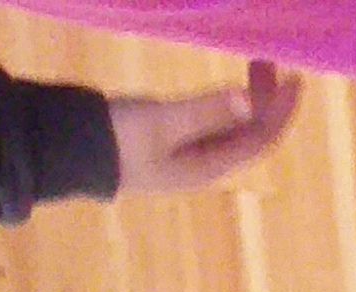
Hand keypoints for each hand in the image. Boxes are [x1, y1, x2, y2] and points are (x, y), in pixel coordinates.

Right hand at [109, 61, 298, 196]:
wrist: (60, 152)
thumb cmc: (111, 139)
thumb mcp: (159, 122)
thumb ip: (205, 111)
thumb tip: (250, 99)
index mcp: (208, 167)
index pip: (260, 139)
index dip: (281, 110)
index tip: (295, 78)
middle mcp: (204, 165)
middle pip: (249, 133)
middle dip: (267, 99)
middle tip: (269, 60)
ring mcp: (185, 155)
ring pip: (231, 126)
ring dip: (247, 98)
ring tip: (255, 62)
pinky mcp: (167, 142)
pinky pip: (211, 123)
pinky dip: (224, 103)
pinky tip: (226, 86)